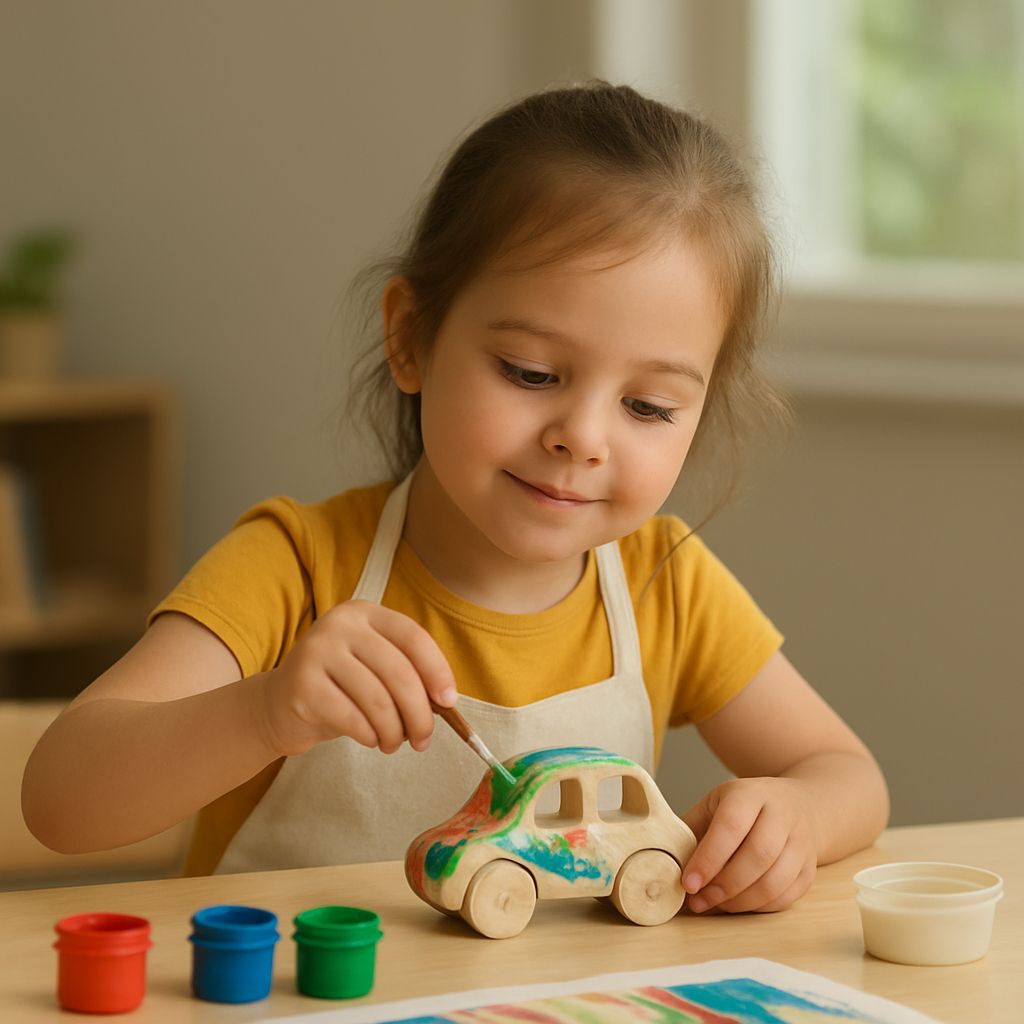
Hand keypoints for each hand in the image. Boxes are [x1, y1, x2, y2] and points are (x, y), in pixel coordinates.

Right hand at [255, 600, 456, 757]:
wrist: (279, 705)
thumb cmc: (340, 689)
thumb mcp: (374, 669)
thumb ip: (406, 675)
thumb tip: (445, 704)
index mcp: (365, 613)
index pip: (413, 637)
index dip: (437, 670)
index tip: (449, 702)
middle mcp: (340, 625)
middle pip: (398, 672)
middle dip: (419, 713)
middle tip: (423, 739)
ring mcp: (317, 651)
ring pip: (377, 700)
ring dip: (394, 731)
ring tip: (394, 743)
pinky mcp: (301, 685)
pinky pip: (352, 718)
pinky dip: (370, 736)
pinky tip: (371, 740)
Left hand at [679, 777, 817, 913]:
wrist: (799, 805)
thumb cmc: (746, 808)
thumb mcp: (716, 804)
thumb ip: (692, 828)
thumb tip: (664, 860)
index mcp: (751, 794)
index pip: (731, 826)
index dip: (708, 858)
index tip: (688, 883)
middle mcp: (781, 815)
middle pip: (758, 855)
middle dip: (724, 885)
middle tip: (699, 900)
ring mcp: (801, 842)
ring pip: (775, 881)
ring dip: (741, 901)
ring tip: (715, 904)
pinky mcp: (810, 869)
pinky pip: (787, 896)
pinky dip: (759, 907)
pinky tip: (738, 904)